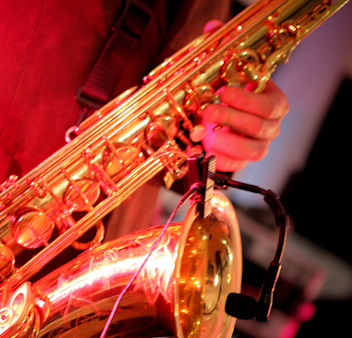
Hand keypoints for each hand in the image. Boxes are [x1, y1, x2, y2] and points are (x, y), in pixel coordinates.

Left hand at [189, 20, 289, 170]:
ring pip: (254, 150)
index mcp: (273, 101)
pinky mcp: (243, 160)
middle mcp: (271, 125)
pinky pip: (240, 166)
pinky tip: (209, 152)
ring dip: (230, 143)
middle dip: (233, 119)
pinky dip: (224, 160)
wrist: (221, 117)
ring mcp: (259, 145)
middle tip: (208, 111)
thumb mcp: (224, 71)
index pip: (270, 104)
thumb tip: (213, 27)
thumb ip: (221, 49)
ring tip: (209, 135)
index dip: (248, 100)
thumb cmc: (226, 93)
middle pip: (261, 127)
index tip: (224, 92)